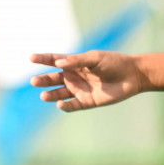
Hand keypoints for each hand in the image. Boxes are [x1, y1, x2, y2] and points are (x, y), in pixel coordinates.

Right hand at [29, 50, 147, 110]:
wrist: (132, 76)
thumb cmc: (114, 63)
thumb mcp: (95, 58)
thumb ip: (77, 60)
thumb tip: (58, 63)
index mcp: (73, 64)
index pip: (54, 61)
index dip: (42, 59)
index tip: (31, 57)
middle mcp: (73, 77)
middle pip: (53, 79)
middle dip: (43, 80)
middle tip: (34, 81)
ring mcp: (79, 90)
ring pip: (59, 94)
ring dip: (50, 95)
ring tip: (43, 96)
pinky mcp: (87, 102)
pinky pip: (72, 106)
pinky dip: (65, 106)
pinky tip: (59, 105)